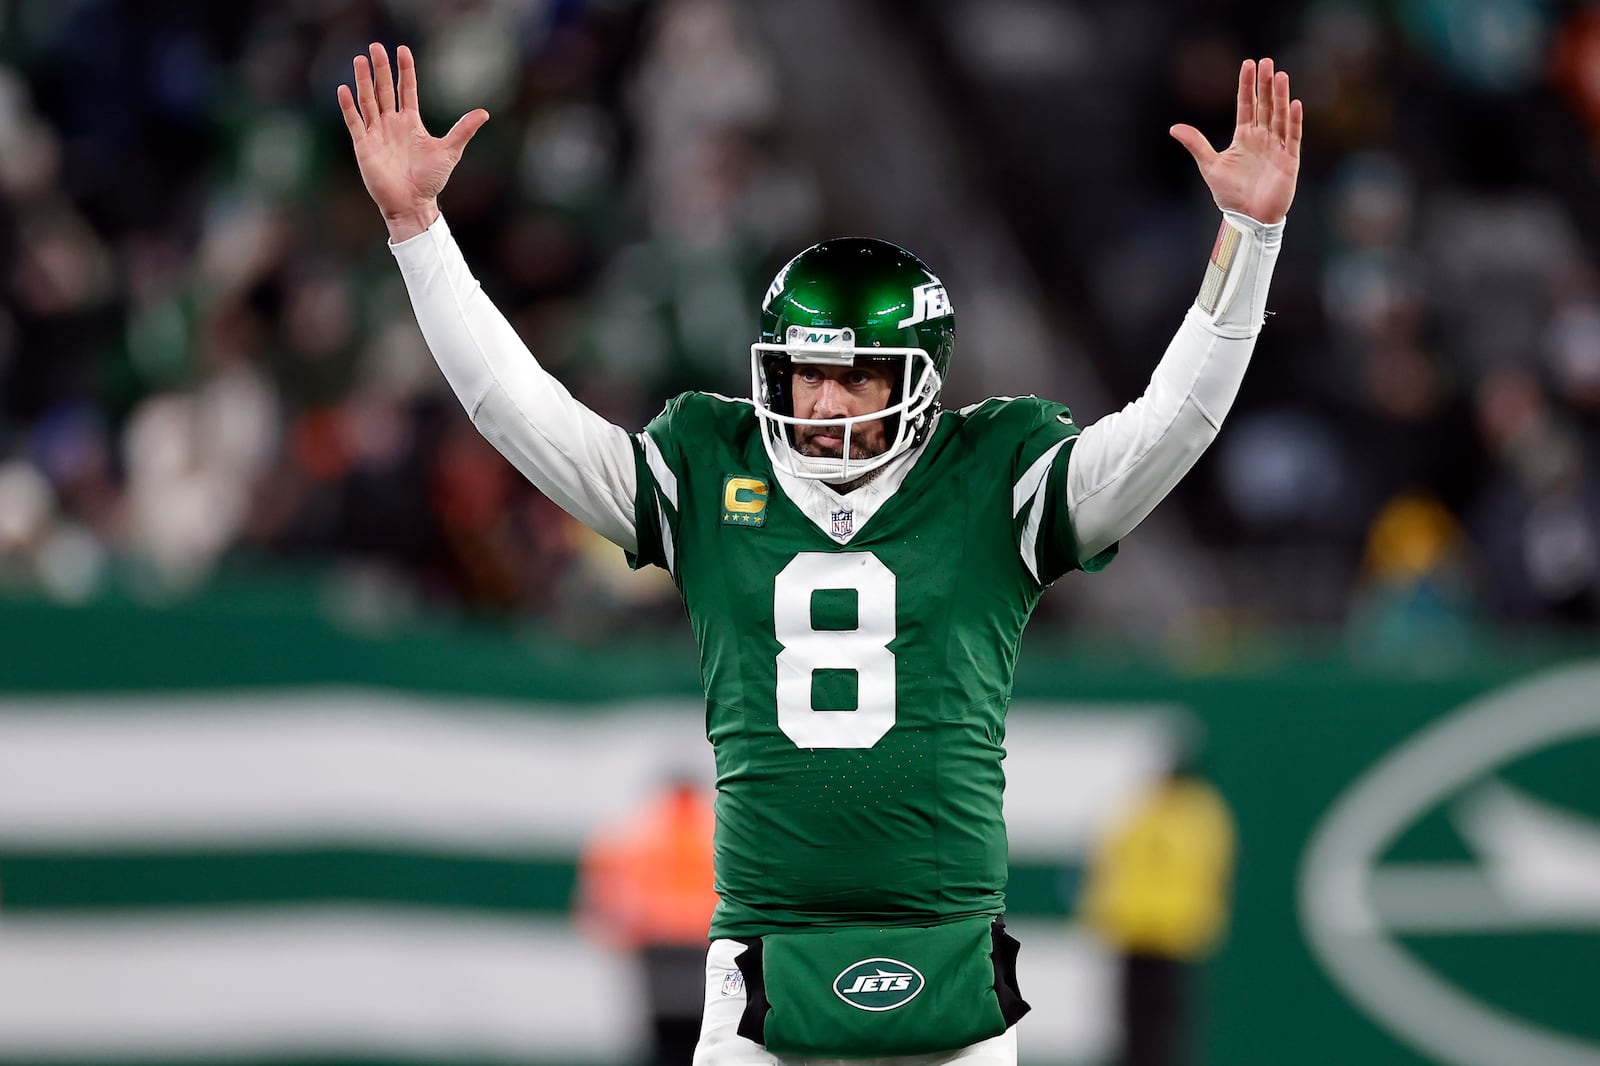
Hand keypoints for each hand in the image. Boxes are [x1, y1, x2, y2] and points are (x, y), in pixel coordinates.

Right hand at [337, 43, 489, 242]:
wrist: (413, 203)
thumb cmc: (430, 180)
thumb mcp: (450, 151)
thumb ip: (463, 130)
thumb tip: (484, 113)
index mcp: (411, 122)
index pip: (406, 89)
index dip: (404, 71)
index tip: (402, 50)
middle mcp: (392, 123)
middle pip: (384, 90)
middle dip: (380, 69)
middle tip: (376, 47)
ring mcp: (376, 133)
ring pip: (368, 101)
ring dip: (363, 81)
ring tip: (360, 59)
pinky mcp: (364, 145)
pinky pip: (354, 122)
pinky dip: (349, 107)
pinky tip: (344, 90)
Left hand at [1169, 58, 1301, 224]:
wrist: (1248, 218)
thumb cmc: (1230, 194)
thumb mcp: (1210, 166)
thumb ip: (1196, 144)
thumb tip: (1174, 128)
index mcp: (1244, 137)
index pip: (1247, 105)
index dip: (1247, 85)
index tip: (1248, 64)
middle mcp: (1263, 138)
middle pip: (1265, 105)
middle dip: (1266, 84)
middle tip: (1267, 61)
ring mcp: (1277, 147)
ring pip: (1280, 116)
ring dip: (1281, 96)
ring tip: (1281, 75)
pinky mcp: (1289, 160)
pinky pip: (1293, 136)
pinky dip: (1294, 121)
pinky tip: (1294, 103)